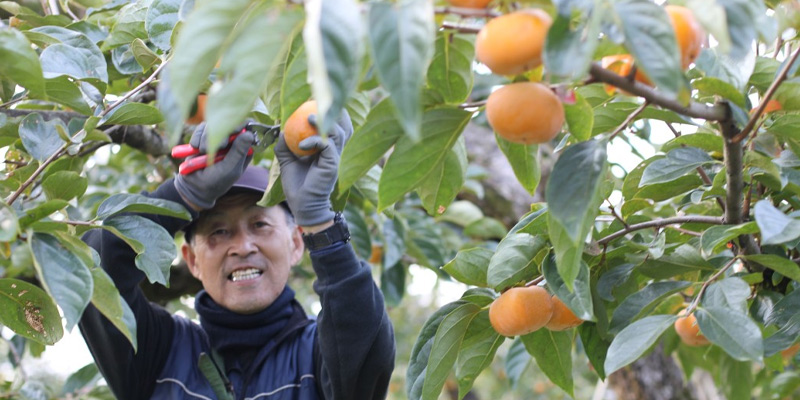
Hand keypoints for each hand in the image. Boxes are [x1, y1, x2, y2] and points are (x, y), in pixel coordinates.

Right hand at [174, 123, 254, 209]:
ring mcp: (218, 137)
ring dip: (206, 138)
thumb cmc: (216, 181)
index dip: (241, 126)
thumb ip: (238, 152)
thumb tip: (249, 134)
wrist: (194, 186)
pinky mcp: (203, 135)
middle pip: (230, 122)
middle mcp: (232, 140)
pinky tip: (196, 149)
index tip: (234, 131)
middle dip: (221, 134)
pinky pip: (201, 127)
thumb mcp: (230, 169)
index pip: (248, 129)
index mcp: (244, 149)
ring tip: (204, 152)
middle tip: (218, 147)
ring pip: (214, 124)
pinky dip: (197, 138)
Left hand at [274, 110, 352, 226]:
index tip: (312, 101)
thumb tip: (280, 129)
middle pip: (343, 123)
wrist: (303, 206)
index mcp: (327, 148)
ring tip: (309, 116)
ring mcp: (336, 157)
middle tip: (316, 101)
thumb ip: (285, 146)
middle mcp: (335, 150)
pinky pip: (327, 145)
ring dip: (324, 122)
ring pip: (338, 131)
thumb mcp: (287, 161)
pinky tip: (302, 144)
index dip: (327, 111)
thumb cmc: (297, 185)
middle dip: (333, 110)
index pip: (333, 124)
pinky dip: (315, 141)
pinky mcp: (333, 164)